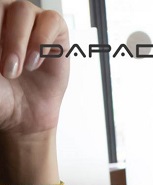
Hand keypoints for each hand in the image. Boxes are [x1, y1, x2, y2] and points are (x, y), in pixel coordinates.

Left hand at [0, 0, 68, 135]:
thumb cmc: (1, 94)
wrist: (23, 115)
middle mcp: (7, 17)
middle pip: (4, 7)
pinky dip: (44, 40)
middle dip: (8, 41)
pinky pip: (53, 21)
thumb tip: (1, 45)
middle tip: (9, 72)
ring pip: (25, 11)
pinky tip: (39, 61)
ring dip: (23, 41)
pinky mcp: (56, 34)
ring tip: (26, 68)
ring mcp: (31, 23)